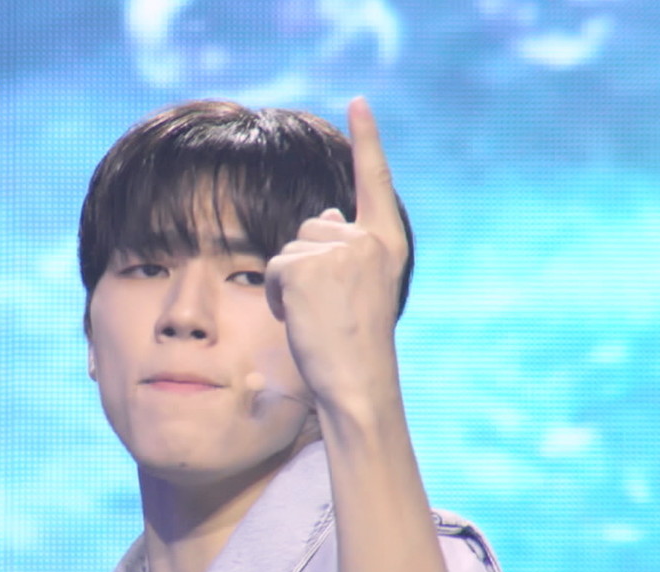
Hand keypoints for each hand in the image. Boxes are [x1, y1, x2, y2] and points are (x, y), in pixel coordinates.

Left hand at [263, 96, 409, 414]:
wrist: (358, 382)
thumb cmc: (356, 342)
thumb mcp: (360, 285)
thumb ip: (347, 246)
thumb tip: (328, 212)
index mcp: (386, 243)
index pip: (374, 180)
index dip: (366, 139)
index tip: (358, 102)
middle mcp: (366, 239)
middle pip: (311, 226)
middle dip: (305, 264)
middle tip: (328, 309)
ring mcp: (337, 250)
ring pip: (288, 249)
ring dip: (289, 284)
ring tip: (316, 317)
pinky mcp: (306, 266)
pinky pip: (272, 270)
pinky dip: (275, 297)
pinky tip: (299, 320)